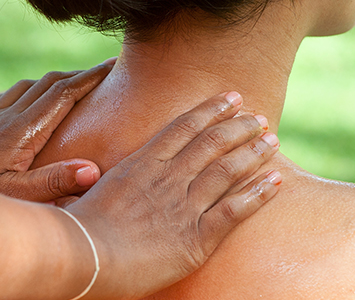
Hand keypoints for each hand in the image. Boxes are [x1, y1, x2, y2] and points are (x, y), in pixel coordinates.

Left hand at [0, 61, 114, 202]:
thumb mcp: (15, 199)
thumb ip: (53, 182)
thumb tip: (93, 170)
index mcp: (20, 131)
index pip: (62, 94)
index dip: (90, 78)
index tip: (114, 66)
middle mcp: (1, 117)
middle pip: (45, 84)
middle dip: (75, 76)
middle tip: (101, 74)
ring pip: (21, 88)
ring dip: (48, 84)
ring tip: (67, 88)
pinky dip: (17, 94)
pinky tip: (16, 103)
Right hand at [64, 92, 281, 298]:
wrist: (83, 257)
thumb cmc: (77, 228)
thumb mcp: (89, 190)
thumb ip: (110, 178)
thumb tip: (100, 171)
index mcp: (142, 163)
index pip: (184, 127)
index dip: (211, 110)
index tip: (232, 98)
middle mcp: (167, 178)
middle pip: (212, 142)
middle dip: (239, 126)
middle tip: (259, 117)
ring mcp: (183, 206)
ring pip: (228, 169)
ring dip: (253, 151)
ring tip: (272, 139)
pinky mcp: (196, 237)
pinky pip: (235, 210)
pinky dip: (259, 193)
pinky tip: (277, 180)